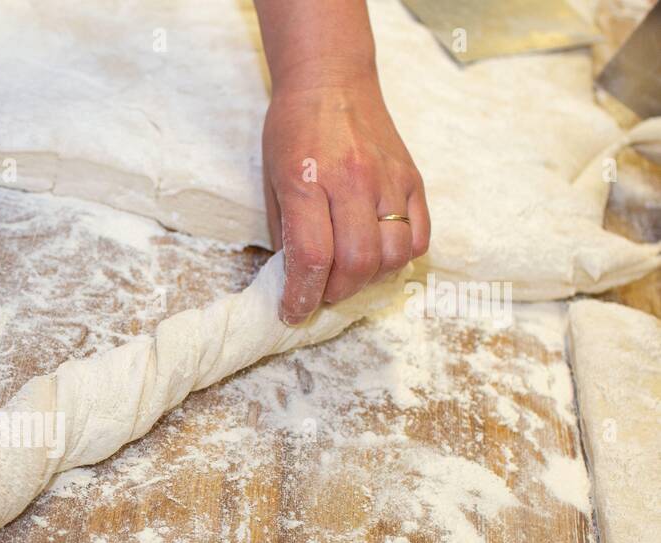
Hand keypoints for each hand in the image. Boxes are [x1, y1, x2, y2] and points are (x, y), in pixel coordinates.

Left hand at [261, 76, 429, 324]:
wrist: (332, 80)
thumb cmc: (293, 131)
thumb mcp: (272, 181)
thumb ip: (286, 232)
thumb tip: (296, 281)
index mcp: (307, 181)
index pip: (313, 257)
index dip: (303, 296)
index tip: (293, 312)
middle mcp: (353, 181)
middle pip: (357, 262)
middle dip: (337, 292)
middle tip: (322, 293)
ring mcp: (389, 179)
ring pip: (393, 254)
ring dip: (370, 278)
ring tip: (350, 273)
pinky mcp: (414, 178)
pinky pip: (420, 236)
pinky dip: (401, 257)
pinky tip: (379, 254)